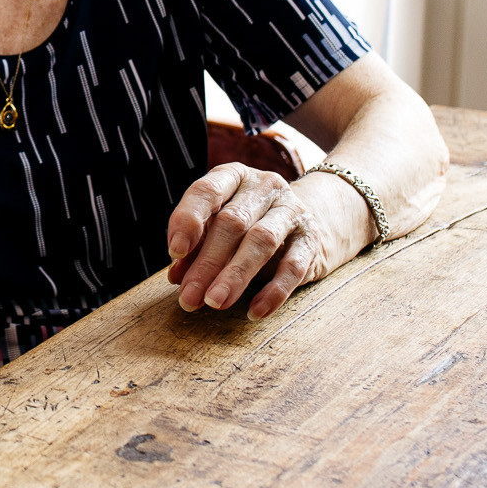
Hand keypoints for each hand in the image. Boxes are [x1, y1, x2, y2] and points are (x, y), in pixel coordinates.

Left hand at [166, 164, 330, 320]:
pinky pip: (293, 266)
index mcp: (233, 176)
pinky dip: (273, 291)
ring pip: (261, 241)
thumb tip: (177, 277)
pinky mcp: (311, 239)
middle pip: (232, 222)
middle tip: (190, 296)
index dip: (188, 220)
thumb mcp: (219, 227)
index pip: (207, 191)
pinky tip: (255, 311)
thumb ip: (196, 247)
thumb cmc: (249, 225)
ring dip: (235, 275)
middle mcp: (264, 186)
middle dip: (207, 262)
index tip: (175, 251)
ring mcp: (292, 210)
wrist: (306, 225)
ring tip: (215, 301)